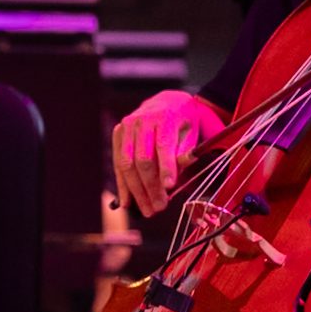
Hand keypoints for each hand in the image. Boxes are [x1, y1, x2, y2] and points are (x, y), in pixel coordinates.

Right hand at [111, 90, 227, 216]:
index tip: (170, 188)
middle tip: (159, 207)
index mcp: (164, 117)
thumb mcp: (192, 133)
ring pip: (127, 164)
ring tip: (146, 209)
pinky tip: (127, 201)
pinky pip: (118, 164)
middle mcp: (141, 120)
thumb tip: (176, 179)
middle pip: (142, 160)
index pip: (163, 146)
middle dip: (150, 186)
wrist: (167, 102)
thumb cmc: (183, 122)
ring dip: (136, 190)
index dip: (166, 168)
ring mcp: (126, 127)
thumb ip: (185, 154)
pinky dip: (122, 184)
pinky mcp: (118, 134)